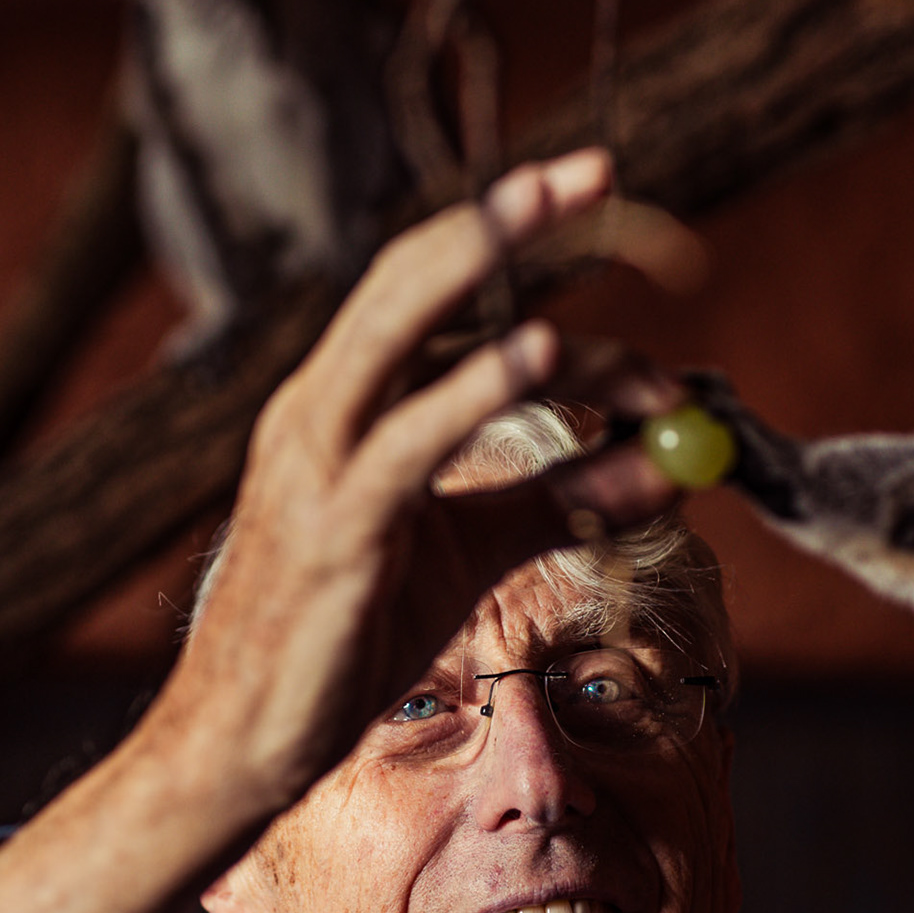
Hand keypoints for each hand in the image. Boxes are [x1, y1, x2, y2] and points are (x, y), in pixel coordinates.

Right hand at [0, 149, 680, 912]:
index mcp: (342, 404)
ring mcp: (315, 460)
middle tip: (600, 169)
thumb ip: (567, 502)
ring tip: (578, 214)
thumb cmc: (347, 640)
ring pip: (402, 329)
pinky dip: (476, 387)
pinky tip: (544, 353)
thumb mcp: (471, 554)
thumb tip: (670, 470)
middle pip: (415, 276)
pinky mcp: (334, 525)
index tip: (619, 245)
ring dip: (495, 268)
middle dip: (506, 214)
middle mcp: (319, 408)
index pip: (438, 300)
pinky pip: (410, 437)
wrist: (243, 743)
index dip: (527, 261)